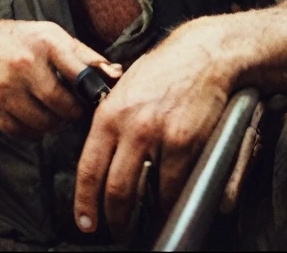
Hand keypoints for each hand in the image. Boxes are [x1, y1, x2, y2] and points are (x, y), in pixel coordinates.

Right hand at [0, 16, 120, 139]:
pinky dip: (32, 129)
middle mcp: (25, 65)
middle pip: (65, 106)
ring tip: (48, 110)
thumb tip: (115, 73)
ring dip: (53, 123)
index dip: (93, 92)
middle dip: (72, 112)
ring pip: (46, 124)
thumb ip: (80, 53)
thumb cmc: (5, 40)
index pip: (83, 75)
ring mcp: (5, 91)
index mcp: (43, 42)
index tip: (93, 97)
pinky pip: (24, 133)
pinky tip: (28, 115)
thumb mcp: (43, 33)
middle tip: (69, 107)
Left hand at [73, 23, 232, 233]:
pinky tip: (167, 208)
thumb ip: (109, 121)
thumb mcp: (122, 90)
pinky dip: (170, 203)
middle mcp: (130, 127)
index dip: (85, 201)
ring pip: (144, 191)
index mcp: (108, 114)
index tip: (85, 221)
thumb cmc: (162, 71)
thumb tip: (101, 155)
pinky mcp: (186, 143)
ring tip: (142, 224)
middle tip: (115, 230)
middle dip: (113, 218)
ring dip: (142, 216)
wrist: (202, 55)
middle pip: (115, 188)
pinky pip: (174, 186)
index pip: (88, 167)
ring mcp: (159, 136)